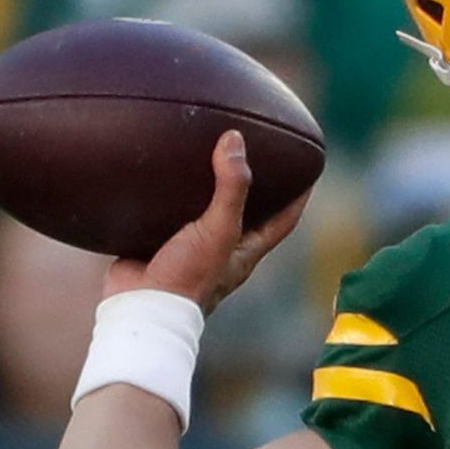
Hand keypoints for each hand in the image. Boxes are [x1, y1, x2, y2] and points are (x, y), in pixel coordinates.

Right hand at [103, 131, 310, 313]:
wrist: (140, 308)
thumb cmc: (188, 278)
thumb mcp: (219, 229)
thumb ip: (231, 187)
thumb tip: (235, 140)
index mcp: (245, 251)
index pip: (284, 220)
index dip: (299, 196)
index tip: (309, 170)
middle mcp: (221, 250)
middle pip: (244, 214)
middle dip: (251, 188)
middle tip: (253, 155)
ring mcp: (189, 249)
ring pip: (202, 213)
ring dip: (204, 189)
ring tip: (203, 155)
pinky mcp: (157, 246)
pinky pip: (165, 217)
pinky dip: (166, 197)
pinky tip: (158, 175)